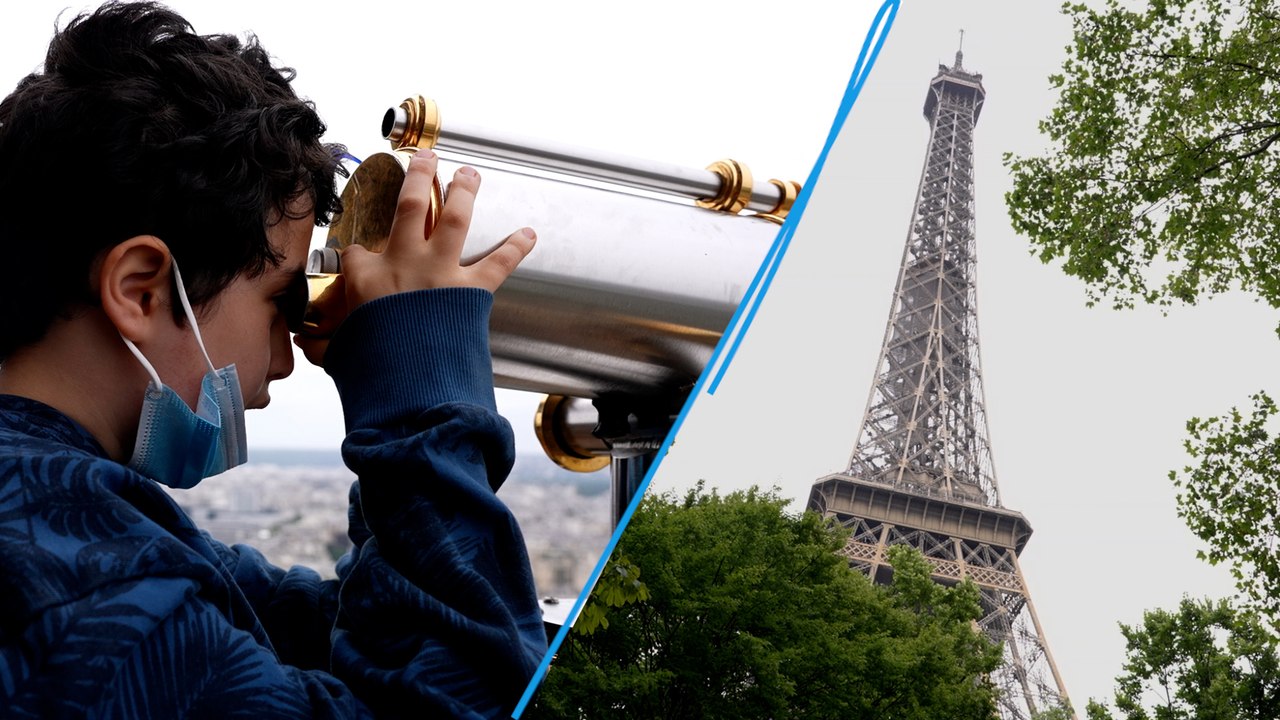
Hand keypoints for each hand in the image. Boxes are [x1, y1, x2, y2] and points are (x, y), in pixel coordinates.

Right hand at [295, 150, 535, 366]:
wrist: (410, 385)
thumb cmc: (375, 371)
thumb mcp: (341, 353)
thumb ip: (327, 344)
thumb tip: (306, 346)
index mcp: (367, 278)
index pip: (358, 254)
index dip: (358, 256)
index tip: (360, 260)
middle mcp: (405, 265)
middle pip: (411, 206)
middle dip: (419, 176)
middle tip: (426, 159)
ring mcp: (440, 274)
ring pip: (454, 220)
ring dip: (464, 193)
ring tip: (470, 174)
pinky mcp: (471, 292)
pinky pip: (498, 264)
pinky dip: (515, 248)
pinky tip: (529, 234)